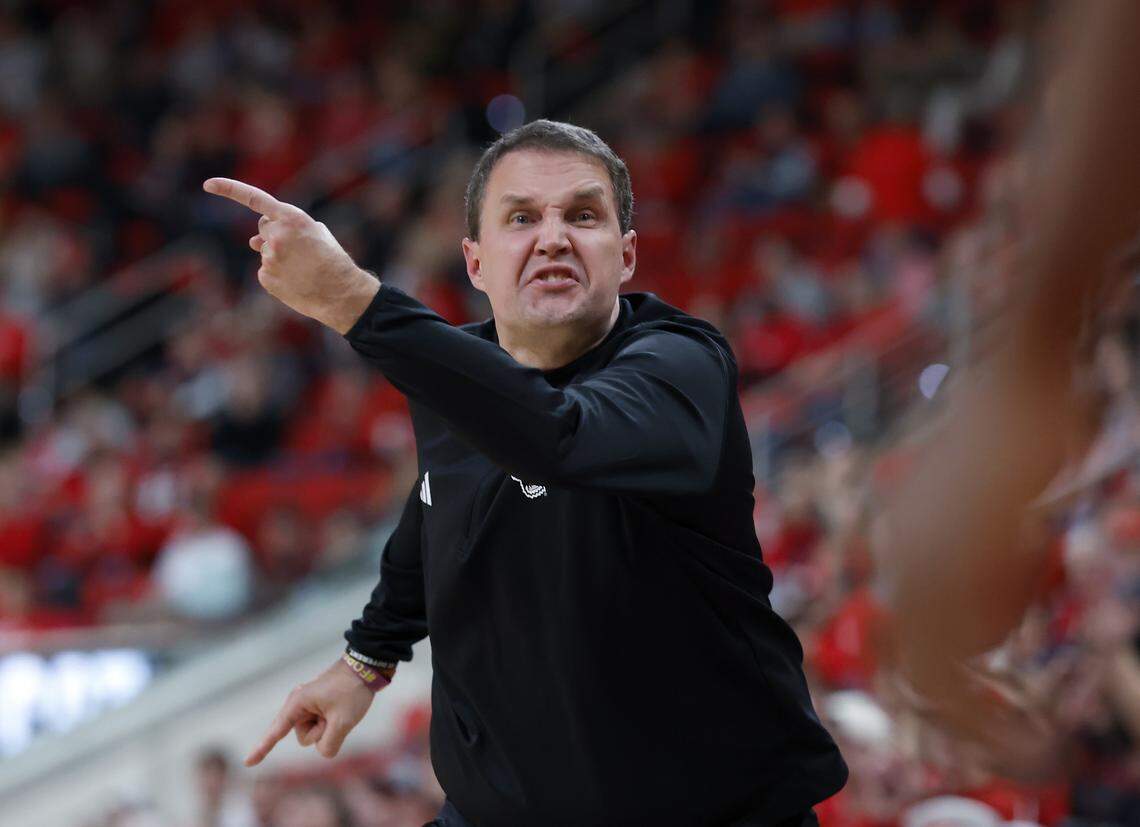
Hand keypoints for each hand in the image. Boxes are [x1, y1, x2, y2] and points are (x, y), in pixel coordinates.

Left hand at [202, 177, 379, 333]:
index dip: (228, 189)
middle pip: (264, 229)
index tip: (207, 184)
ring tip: (303, 269)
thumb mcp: (317, 234)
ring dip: (279, 257)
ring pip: (265, 252)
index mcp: (292, 218)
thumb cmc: (333, 260)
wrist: (341, 292)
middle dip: (275, 235)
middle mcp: (276, 235)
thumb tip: (252, 240)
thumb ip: (286, 229)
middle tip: (299, 250)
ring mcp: (268, 257)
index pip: (254, 199)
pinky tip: (295, 281)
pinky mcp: (265, 277)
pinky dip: (277, 275)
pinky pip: (265, 271)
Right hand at [245, 658, 376, 765]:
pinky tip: (341, 708)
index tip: (247, 763)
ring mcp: (308, 705)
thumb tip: (323, 751)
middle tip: (338, 712)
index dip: (262, 749)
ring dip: (329, 727)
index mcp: (298, 703)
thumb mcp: (343, 722)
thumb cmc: (352, 691)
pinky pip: (321, 726)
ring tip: (341, 708)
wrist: (366, 667)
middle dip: (322, 733)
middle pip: (304, 737)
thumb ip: (329, 745)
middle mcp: (298, 704)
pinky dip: (332, 724)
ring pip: (314, 734)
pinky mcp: (317, 706)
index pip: (276, 731)